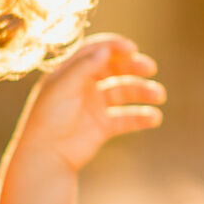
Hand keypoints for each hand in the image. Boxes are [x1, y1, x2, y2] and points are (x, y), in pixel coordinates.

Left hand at [17, 35, 165, 171]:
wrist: (44, 156)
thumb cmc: (47, 118)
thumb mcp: (62, 87)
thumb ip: (84, 67)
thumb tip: (106, 49)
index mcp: (70, 71)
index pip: (96, 51)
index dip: (114, 46)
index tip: (132, 48)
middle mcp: (84, 86)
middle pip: (114, 69)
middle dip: (133, 66)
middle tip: (149, 68)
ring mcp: (94, 106)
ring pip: (124, 92)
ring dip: (142, 91)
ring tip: (159, 94)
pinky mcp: (103, 126)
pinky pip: (126, 118)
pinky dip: (141, 117)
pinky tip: (154, 118)